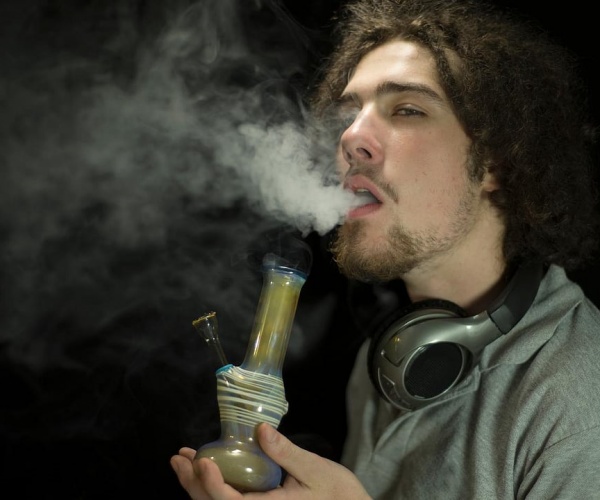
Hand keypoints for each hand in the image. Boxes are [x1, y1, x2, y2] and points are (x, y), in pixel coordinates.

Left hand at [170, 423, 371, 498]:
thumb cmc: (337, 493)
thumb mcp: (313, 470)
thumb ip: (285, 452)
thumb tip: (260, 430)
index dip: (211, 485)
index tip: (201, 461)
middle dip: (192, 484)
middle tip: (178, 458)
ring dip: (197, 486)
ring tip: (183, 463)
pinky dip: (212, 489)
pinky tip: (206, 471)